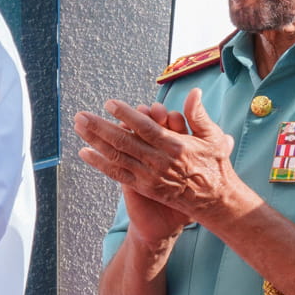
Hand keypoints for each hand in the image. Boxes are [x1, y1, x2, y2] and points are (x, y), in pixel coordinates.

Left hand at [73, 93, 251, 229]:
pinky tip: (85, 153)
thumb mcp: (213, 138)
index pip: (146, 128)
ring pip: (117, 157)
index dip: (127, 115)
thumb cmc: (215, 166)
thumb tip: (194, 92)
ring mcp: (149, 177)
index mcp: (176, 147)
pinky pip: (118, 175)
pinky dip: (100, 164)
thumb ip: (199, 115)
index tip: (110, 104)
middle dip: (100, 127)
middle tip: (81, 115)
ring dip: (95, 142)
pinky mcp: (144, 188)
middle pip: (124, 142)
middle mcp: (159, 162)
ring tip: (79, 128)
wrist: (214, 202)